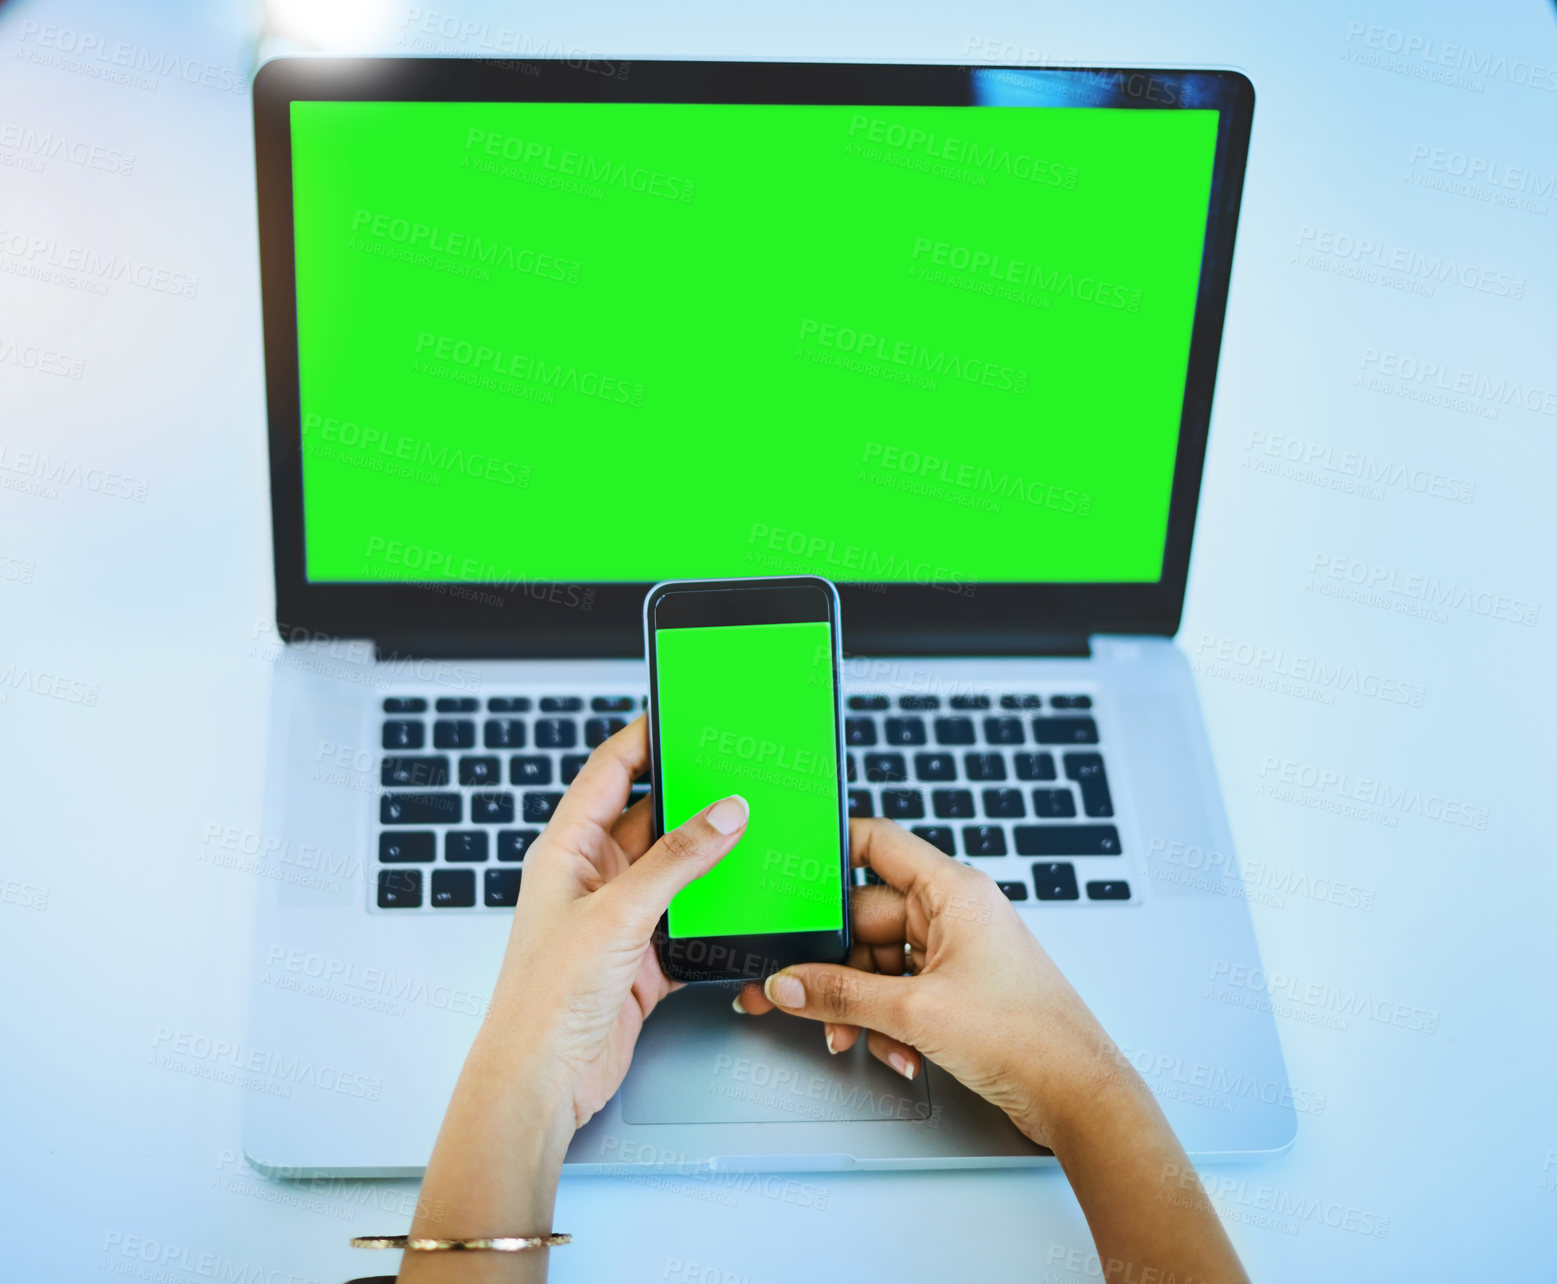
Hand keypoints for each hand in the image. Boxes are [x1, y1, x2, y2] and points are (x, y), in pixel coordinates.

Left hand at [487, 716, 749, 1129]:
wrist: (541, 1082)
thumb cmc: (544, 999)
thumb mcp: (618, 914)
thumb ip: (678, 860)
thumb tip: (724, 812)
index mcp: (567, 847)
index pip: (611, 770)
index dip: (646, 735)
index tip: (686, 711)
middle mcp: (592, 875)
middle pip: (654, 817)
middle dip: (696, 798)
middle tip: (741, 774)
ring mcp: (619, 916)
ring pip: (677, 869)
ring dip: (712, 858)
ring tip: (756, 833)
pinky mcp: (642, 956)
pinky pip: (688, 918)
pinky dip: (716, 911)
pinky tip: (744, 902)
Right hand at [735, 817, 1116, 1147]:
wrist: (1077, 1097)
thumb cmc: (1029, 1037)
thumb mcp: (917, 1012)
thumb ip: (841, 995)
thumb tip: (790, 985)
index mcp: (953, 890)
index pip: (878, 843)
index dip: (831, 852)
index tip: (789, 872)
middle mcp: (955, 913)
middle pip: (865, 917)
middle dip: (833, 965)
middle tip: (793, 993)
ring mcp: (957, 952)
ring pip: (878, 962)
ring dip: (860, 1005)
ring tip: (852, 1039)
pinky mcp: (958, 989)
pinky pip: (900, 992)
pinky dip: (888, 1023)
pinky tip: (899, 1053)